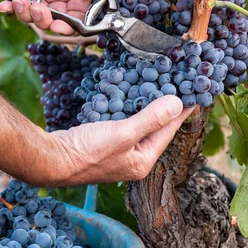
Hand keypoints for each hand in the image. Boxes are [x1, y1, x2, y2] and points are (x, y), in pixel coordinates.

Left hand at [0, 0, 106, 34]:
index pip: (80, 11)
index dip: (72, 24)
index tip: (60, 25)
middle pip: (58, 19)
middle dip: (46, 20)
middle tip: (37, 10)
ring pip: (37, 16)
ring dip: (27, 14)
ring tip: (20, 1)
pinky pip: (20, 5)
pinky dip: (12, 8)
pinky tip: (6, 5)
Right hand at [34, 96, 194, 186]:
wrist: (53, 159)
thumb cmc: (88, 151)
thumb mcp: (123, 133)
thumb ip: (151, 119)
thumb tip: (177, 104)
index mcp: (142, 161)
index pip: (167, 132)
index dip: (180, 112)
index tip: (193, 94)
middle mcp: (133, 159)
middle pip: (154, 130)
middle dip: (165, 109)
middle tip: (176, 86)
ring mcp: (117, 153)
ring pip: (138, 126)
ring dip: (145, 107)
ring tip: (155, 87)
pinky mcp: (103, 144)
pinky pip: (122, 124)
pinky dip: (127, 110)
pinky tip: (126, 97)